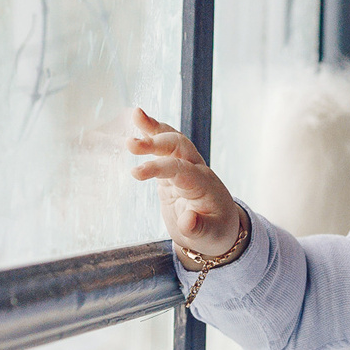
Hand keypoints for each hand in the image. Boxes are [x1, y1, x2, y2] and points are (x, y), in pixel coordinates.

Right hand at [127, 107, 242, 253]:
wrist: (218, 230)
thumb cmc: (215, 233)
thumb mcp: (211, 237)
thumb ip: (199, 229)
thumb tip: (187, 221)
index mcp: (204, 184)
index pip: (180, 169)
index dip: (158, 168)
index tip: (135, 173)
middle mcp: (197, 170)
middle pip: (178, 147)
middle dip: (156, 142)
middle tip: (130, 144)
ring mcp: (186, 167)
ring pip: (173, 140)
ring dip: (155, 128)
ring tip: (136, 113)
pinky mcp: (174, 171)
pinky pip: (164, 149)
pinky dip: (152, 134)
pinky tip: (138, 122)